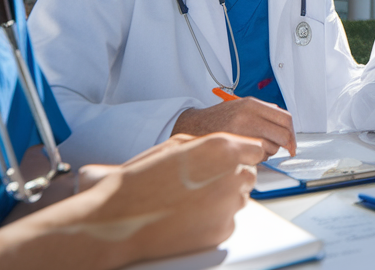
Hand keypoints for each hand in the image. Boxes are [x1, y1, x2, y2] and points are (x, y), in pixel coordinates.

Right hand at [76, 133, 267, 265]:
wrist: (119, 216)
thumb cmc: (142, 180)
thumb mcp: (176, 146)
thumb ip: (209, 145)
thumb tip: (228, 149)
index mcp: (222, 148)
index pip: (254, 149)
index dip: (240, 156)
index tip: (231, 161)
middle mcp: (231, 174)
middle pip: (249, 174)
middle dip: (232, 177)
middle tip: (204, 183)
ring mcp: (229, 204)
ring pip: (240, 198)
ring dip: (224, 198)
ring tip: (192, 199)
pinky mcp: (223, 229)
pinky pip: (229, 220)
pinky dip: (215, 220)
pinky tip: (191, 216)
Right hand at [172, 98, 294, 157]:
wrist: (193, 126)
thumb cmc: (219, 118)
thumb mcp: (241, 107)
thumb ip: (264, 113)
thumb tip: (286, 125)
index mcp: (252, 104)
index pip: (285, 118)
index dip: (292, 133)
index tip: (292, 143)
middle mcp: (248, 116)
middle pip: (282, 135)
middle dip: (284, 145)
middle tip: (281, 149)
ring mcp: (241, 131)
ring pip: (271, 148)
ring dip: (268, 152)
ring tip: (255, 147)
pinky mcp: (234, 146)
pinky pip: (257, 157)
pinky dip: (257, 158)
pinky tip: (246, 152)